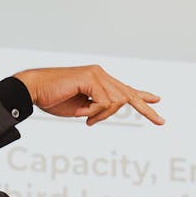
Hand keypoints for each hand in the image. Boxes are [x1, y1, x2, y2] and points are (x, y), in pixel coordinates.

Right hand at [14, 65, 163, 126]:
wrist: (34, 90)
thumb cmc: (53, 99)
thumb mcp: (81, 109)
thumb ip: (97, 109)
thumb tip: (110, 109)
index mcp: (98, 80)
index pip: (124, 88)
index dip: (141, 95)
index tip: (157, 99)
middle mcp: (100, 74)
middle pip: (128, 94)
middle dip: (145, 109)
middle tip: (161, 122)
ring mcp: (97, 74)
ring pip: (115, 102)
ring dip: (101, 115)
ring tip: (84, 117)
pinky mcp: (91, 78)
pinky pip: (104, 103)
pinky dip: (93, 113)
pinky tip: (80, 113)